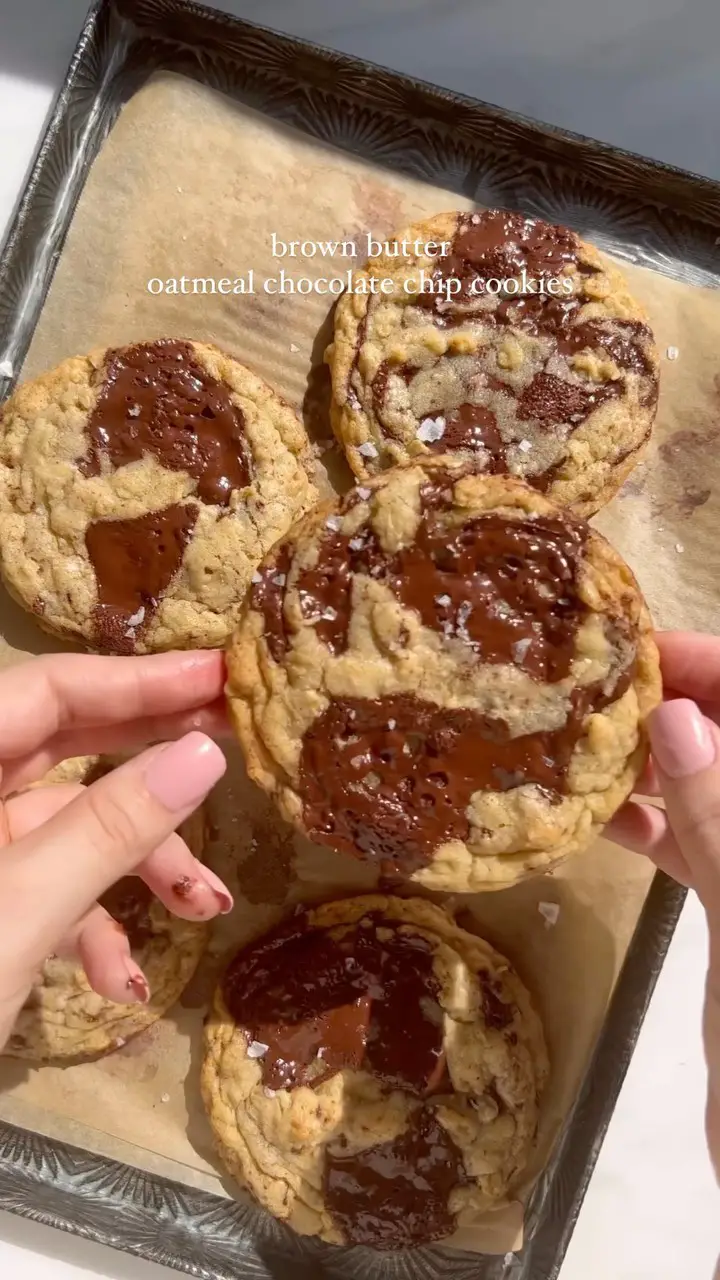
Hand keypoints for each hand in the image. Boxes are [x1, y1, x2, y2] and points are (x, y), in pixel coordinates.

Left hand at [0, 650, 228, 1050]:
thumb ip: (110, 829)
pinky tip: (120, 981)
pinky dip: (89, 924)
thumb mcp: (18, 913)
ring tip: (203, 907)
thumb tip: (202, 753)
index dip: (138, 679)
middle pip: (60, 747)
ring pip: (64, 828)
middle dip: (148, 760)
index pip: (46, 691)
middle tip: (232, 745)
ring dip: (137, 864)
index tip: (220, 672)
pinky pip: (43, 887)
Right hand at [607, 631, 719, 1178]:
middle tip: (588, 684)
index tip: (637, 649)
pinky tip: (592, 811)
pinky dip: (648, 821)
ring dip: (651, 757)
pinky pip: (693, 842)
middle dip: (674, 702)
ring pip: (711, 784)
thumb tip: (674, 715)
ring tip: (577, 735)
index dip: (714, 665)